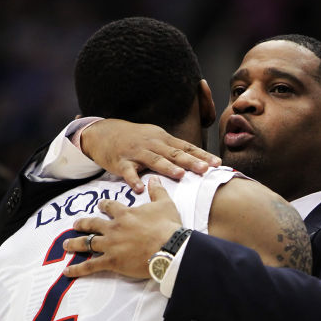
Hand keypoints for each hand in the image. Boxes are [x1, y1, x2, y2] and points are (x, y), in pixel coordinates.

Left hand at [63, 177, 182, 278]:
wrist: (169, 248)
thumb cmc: (167, 227)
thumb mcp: (165, 205)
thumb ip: (157, 191)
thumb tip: (154, 178)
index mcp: (125, 214)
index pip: (110, 206)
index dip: (104, 205)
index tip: (100, 204)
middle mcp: (114, 228)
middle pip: (93, 224)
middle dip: (83, 224)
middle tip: (76, 224)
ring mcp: (110, 245)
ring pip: (87, 243)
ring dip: (75, 244)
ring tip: (66, 244)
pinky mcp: (111, 261)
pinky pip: (90, 265)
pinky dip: (78, 269)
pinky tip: (67, 271)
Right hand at [82, 119, 220, 192]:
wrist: (104, 132)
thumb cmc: (135, 139)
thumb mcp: (156, 139)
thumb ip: (173, 150)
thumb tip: (197, 161)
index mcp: (163, 139)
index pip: (186, 147)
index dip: (201, 155)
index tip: (217, 163)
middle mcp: (152, 144)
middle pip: (174, 153)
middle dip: (190, 161)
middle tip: (205, 169)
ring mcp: (136, 152)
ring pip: (154, 160)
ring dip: (167, 168)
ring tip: (180, 175)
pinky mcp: (121, 161)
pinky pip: (128, 171)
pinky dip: (133, 179)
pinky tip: (139, 188)